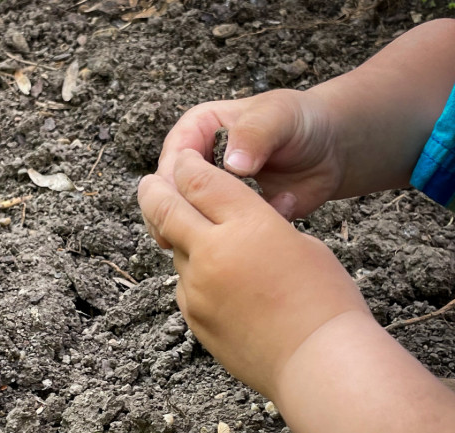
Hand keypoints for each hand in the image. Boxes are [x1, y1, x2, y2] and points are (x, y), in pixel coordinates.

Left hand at [139, 149, 369, 398]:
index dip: (186, 165)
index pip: (199, 181)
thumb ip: (257, 228)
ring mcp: (197, 288)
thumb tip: (233, 229)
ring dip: (182, 239)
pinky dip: (195, 276)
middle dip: (154, 190)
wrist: (318, 362)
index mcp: (246, 224)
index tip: (182, 160)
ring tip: (201, 240)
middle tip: (150, 183)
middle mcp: (212, 252)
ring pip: (175, 250)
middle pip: (164, 208)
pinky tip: (219, 284)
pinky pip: (185, 285)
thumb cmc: (325, 300)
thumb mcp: (299, 243)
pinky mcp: (193, 317)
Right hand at [149, 89, 344, 249]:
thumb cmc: (301, 123)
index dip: (173, 183)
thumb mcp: (279, 117)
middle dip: (184, 215)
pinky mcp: (228, 216)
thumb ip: (254, 134)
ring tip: (226, 244)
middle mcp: (197, 162)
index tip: (188, 206)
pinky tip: (257, 240)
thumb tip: (233, 164)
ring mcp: (211, 193)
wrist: (331, 150)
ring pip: (189, 218)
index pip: (172, 160)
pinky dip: (232, 241)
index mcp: (198, 130)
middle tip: (197, 237)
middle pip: (172, 194)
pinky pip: (218, 233)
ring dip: (205, 233)